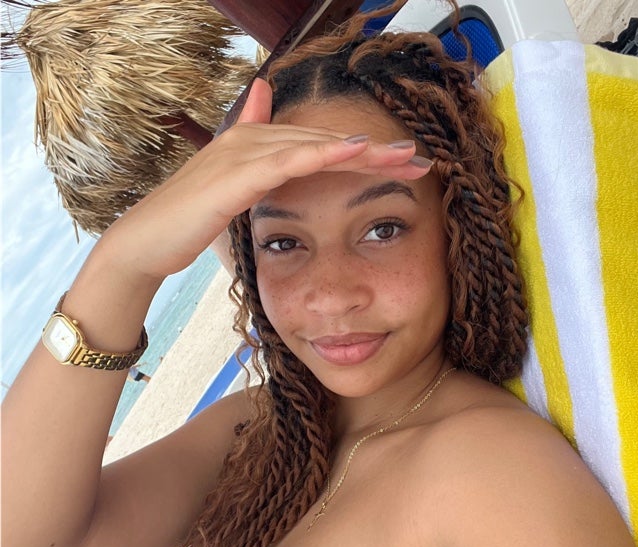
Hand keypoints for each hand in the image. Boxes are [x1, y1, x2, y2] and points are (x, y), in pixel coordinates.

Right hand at [102, 79, 430, 280]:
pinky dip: (324, 154)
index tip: (401, 168)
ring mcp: (243, 153)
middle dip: (375, 152)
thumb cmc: (187, 225)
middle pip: (326, 142)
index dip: (361, 155)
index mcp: (255, 147)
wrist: (145, 243)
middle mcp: (252, 140)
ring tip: (405, 156)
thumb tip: (268, 164)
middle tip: (420, 160)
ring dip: (363, 150)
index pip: (320, 148)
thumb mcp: (228, 197)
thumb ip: (253, 178)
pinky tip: (357, 150)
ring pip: (316, 146)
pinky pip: (289, 160)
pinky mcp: (236, 174)